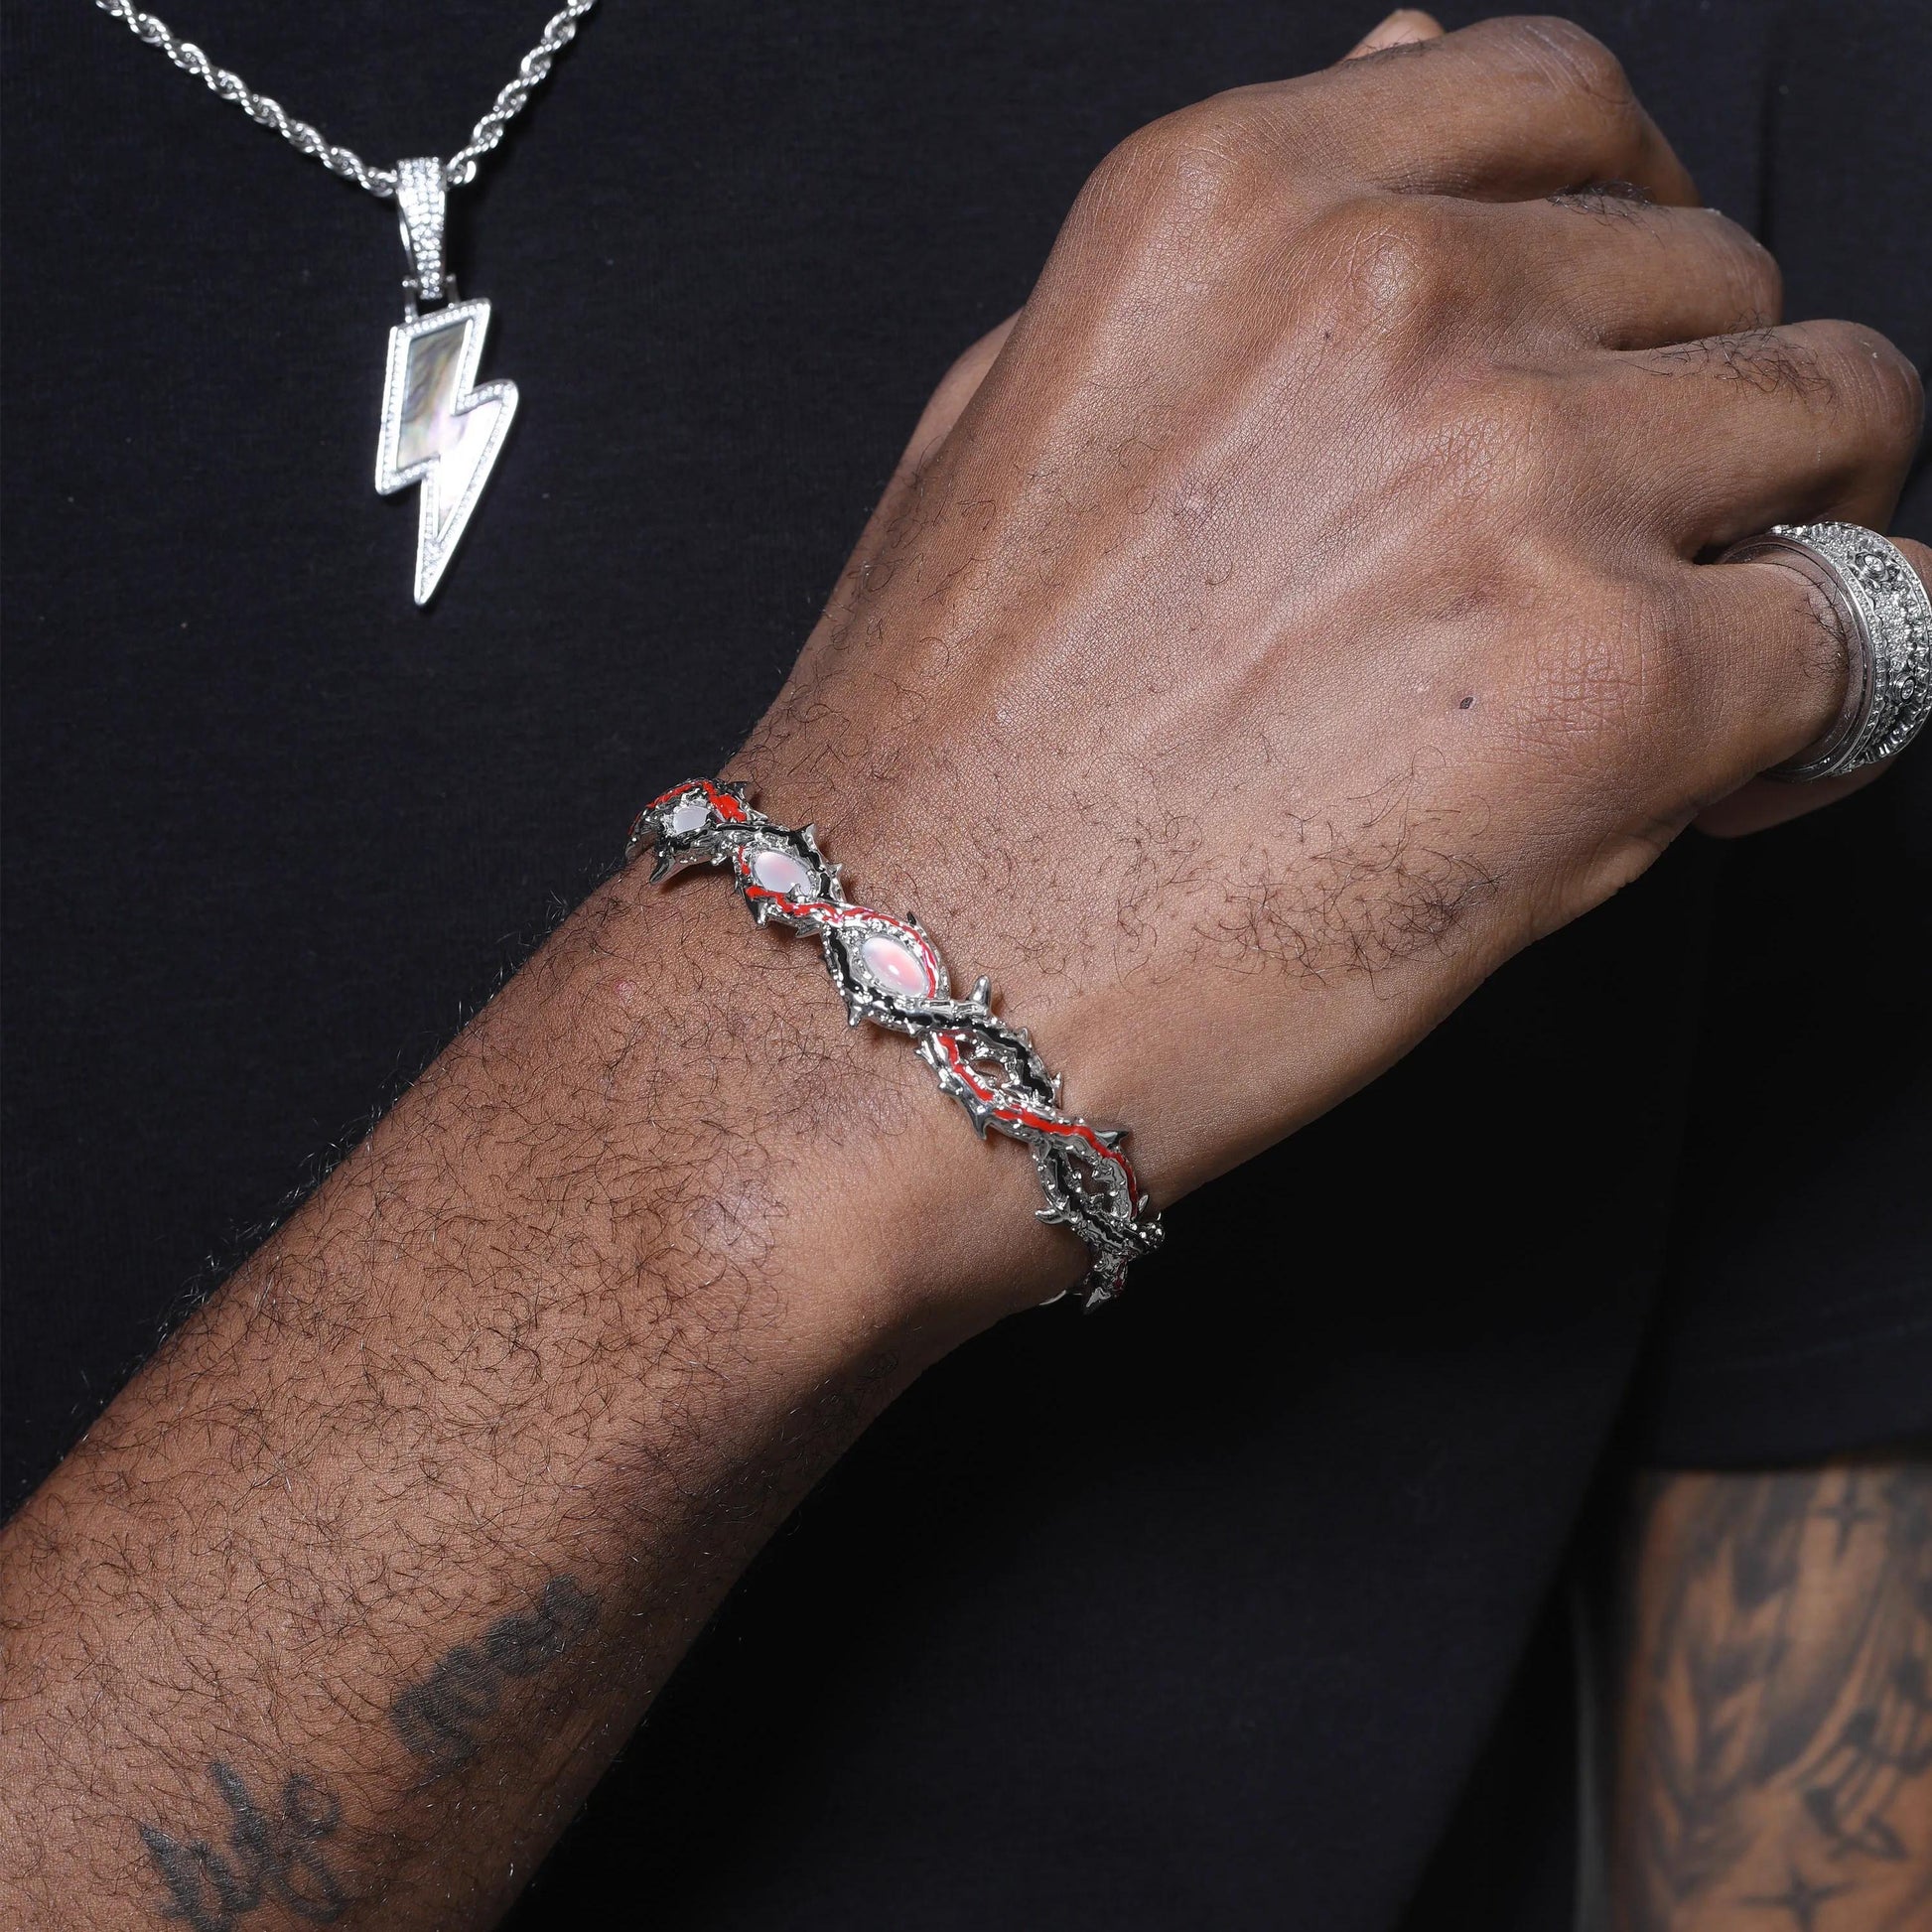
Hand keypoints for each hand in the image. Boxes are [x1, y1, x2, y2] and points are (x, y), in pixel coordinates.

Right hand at [732, 12, 1926, 1294]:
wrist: (898, 990)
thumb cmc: (942, 749)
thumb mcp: (1033, 413)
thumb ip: (1254, 256)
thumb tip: (1412, 64)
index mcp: (1238, 206)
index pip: (1563, 105)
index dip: (1629, 232)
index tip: (1624, 340)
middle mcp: (1394, 297)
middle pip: (1713, 280)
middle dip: (1692, 420)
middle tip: (1618, 567)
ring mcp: (1516, 479)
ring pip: (1834, 424)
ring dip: (1781, 541)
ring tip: (1667, 670)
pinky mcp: (1614, 687)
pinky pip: (1869, 634)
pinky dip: (1831, 705)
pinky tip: (1722, 777)